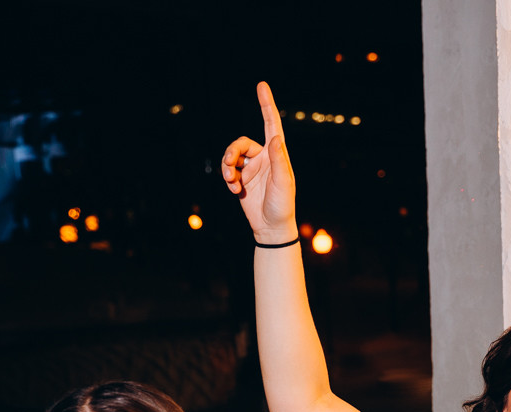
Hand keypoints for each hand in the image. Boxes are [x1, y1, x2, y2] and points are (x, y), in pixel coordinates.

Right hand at [221, 82, 298, 242]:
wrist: (271, 227)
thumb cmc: (283, 204)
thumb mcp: (283, 182)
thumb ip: (278, 159)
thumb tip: (275, 137)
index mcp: (276, 154)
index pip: (271, 124)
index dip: (266, 105)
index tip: (261, 85)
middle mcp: (263, 158)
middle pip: (240, 143)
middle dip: (231, 152)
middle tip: (229, 165)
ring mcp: (251, 168)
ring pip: (231, 156)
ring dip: (227, 167)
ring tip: (231, 181)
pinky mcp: (241, 180)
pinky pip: (228, 171)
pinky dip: (228, 179)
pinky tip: (235, 190)